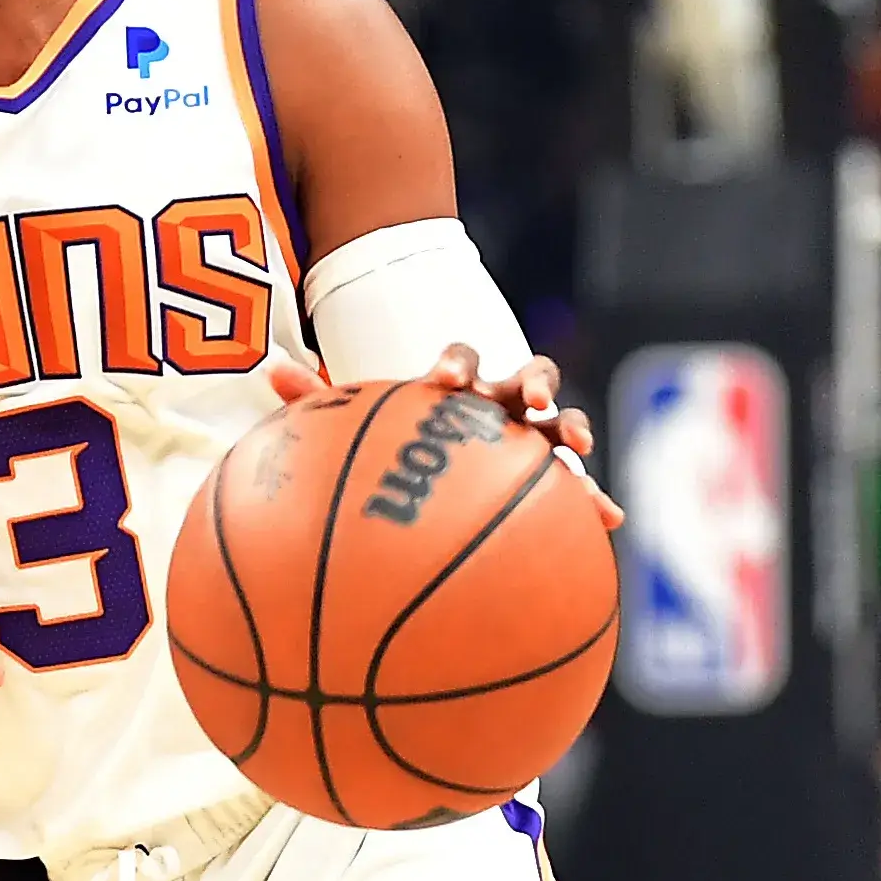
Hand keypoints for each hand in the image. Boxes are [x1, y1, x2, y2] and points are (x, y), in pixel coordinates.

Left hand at [264, 348, 625, 529]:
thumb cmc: (391, 446)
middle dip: (536, 384)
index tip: (447, 381)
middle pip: (529, 377)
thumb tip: (270, 370)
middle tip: (537, 401)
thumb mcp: (357, 427)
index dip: (459, 365)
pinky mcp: (548, 481)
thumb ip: (320, 402)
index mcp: (457, 387)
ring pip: (563, 424)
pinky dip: (595, 500)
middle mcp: (501, 405)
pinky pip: (577, 489)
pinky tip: (610, 521)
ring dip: (573, 428)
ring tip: (578, 448)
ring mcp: (531, 440)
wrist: (428, 471)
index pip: (462, 359)